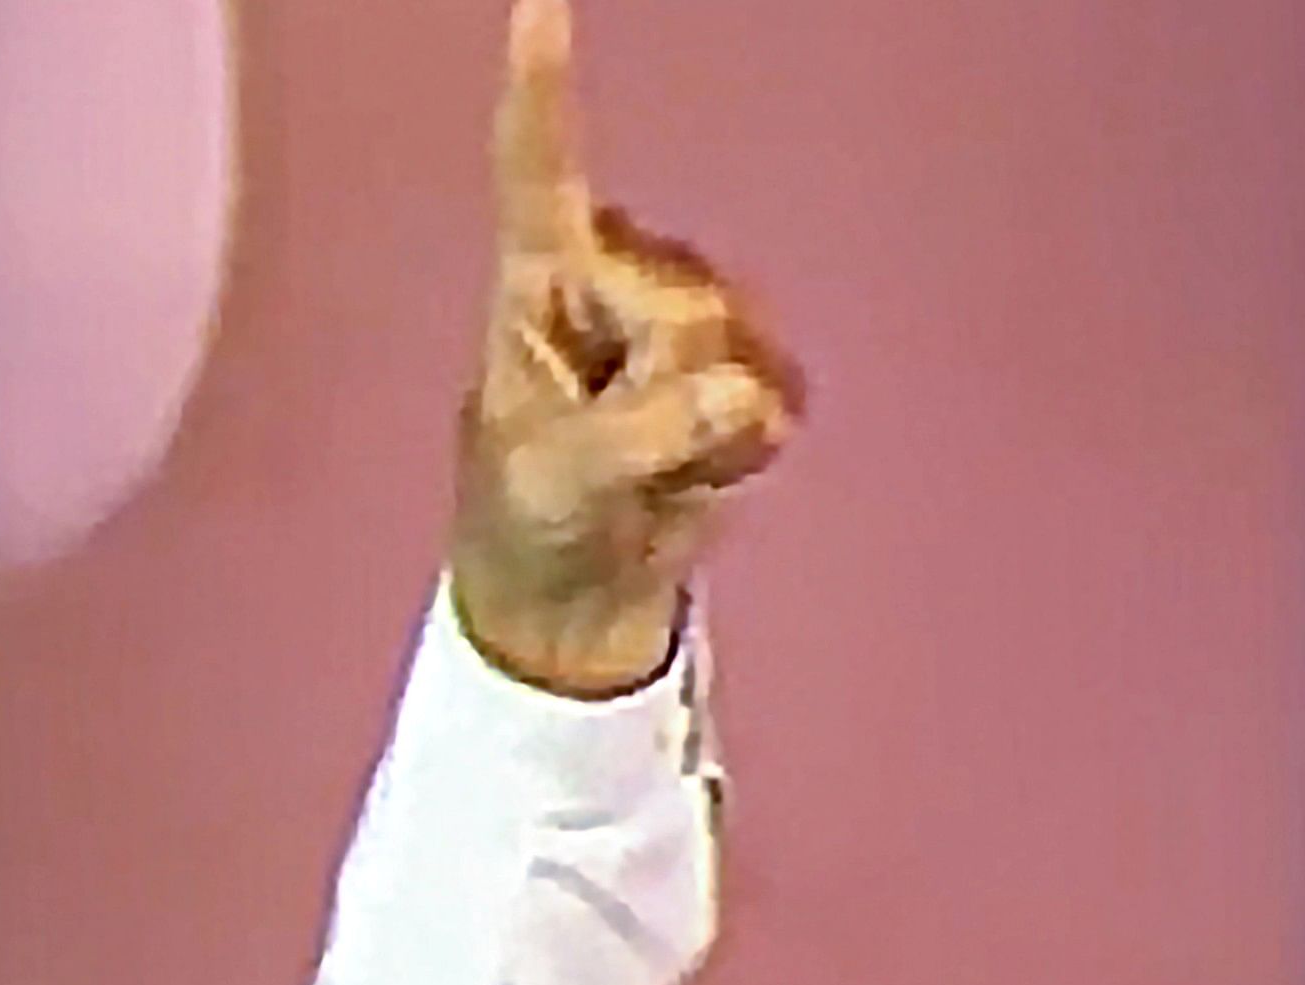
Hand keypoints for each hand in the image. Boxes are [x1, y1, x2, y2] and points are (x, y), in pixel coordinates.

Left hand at [449, 0, 804, 696]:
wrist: (572, 604)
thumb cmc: (526, 530)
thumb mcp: (559, 482)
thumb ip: (644, 435)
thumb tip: (733, 399)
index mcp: (533, 288)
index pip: (540, 174)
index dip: (543, 90)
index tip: (536, 4)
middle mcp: (612, 283)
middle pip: (687, 301)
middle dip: (666, 385)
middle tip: (611, 450)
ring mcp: (680, 325)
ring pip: (741, 347)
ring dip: (703, 431)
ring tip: (642, 467)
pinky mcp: (737, 374)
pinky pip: (778, 397)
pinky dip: (742, 453)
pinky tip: (692, 474)